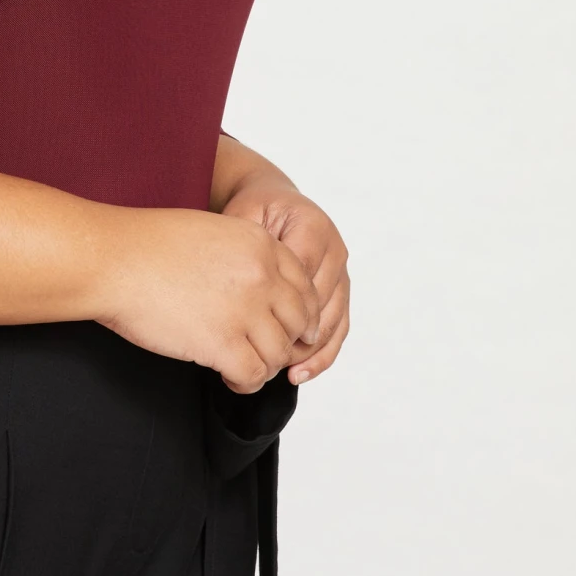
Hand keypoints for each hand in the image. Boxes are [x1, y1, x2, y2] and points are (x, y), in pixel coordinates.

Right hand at [95, 206, 322, 394]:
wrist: (113, 259)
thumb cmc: (147, 244)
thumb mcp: (211, 231)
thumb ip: (243, 256)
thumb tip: (257, 289)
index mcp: (261, 243)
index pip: (304, 285)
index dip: (298, 312)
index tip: (287, 326)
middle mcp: (262, 276)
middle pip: (298, 321)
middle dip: (285, 340)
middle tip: (264, 350)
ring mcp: (245, 311)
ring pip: (279, 353)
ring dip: (264, 365)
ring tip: (242, 367)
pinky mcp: (223, 344)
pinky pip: (254, 376)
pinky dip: (245, 383)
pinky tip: (228, 377)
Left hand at [221, 175, 349, 383]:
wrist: (276, 203)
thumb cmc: (257, 209)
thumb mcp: (244, 216)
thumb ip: (242, 243)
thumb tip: (234, 282)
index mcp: (313, 228)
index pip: (300, 278)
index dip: (279, 309)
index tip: (251, 332)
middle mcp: (335, 250)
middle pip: (319, 304)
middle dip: (292, 335)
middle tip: (261, 358)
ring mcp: (341, 273)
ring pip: (332, 321)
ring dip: (307, 351)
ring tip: (278, 371)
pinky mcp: (341, 291)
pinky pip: (339, 329)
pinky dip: (320, 355)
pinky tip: (298, 372)